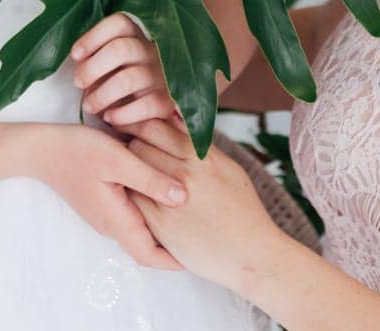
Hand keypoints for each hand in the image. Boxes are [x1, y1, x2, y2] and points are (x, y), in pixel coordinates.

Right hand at [27, 123, 188, 270]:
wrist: (41, 148)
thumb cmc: (79, 151)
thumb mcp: (118, 160)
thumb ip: (150, 179)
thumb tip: (183, 198)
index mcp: (116, 220)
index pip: (148, 255)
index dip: (174, 260)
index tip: (197, 255)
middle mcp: (111, 223)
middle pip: (146, 246)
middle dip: (172, 246)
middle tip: (201, 235)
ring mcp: (106, 213)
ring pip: (140, 231)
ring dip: (162, 229)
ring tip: (189, 216)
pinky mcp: (103, 202)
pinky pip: (131, 216)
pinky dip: (151, 212)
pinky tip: (164, 194)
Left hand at [71, 12, 179, 127]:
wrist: (146, 115)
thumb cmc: (117, 84)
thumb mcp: (106, 66)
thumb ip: (94, 59)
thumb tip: (79, 62)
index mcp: (136, 37)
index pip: (120, 23)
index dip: (93, 37)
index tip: (75, 55)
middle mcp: (151, 53)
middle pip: (121, 49)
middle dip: (92, 67)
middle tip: (78, 82)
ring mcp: (161, 77)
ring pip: (129, 79)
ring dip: (102, 95)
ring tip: (89, 106)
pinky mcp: (166, 102)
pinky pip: (144, 106)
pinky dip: (122, 114)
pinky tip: (109, 118)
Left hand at [118, 117, 286, 288]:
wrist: (251, 255)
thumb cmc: (243, 211)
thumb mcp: (229, 169)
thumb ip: (202, 148)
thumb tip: (179, 126)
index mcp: (202, 155)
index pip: (155, 125)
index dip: (142, 125)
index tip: (137, 129)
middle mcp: (185, 173)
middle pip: (138, 143)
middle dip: (131, 145)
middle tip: (128, 151)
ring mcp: (170, 198)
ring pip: (130, 171)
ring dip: (128, 170)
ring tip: (131, 174)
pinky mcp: (160, 224)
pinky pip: (131, 199)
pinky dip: (130, 194)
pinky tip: (135, 197)